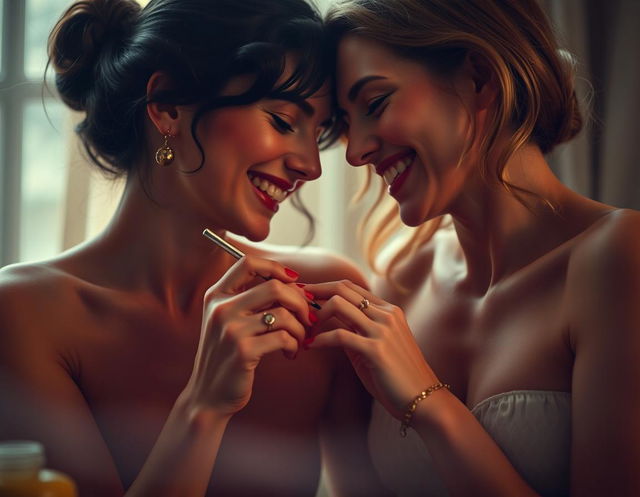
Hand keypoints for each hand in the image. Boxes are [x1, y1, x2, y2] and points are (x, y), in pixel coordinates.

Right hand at [185, 256, 314, 415]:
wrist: (209, 395)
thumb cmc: (228, 355)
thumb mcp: (230, 320)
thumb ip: (252, 299)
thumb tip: (296, 284)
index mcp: (216, 295)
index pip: (248, 262)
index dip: (275, 268)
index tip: (293, 282)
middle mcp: (221, 308)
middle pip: (274, 286)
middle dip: (300, 302)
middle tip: (307, 318)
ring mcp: (230, 329)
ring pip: (283, 314)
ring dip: (301, 328)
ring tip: (300, 340)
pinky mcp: (243, 351)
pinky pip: (283, 337)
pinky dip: (294, 345)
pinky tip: (290, 353)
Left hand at [305, 280, 439, 418]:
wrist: (422, 400)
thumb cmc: (396, 376)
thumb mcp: (376, 345)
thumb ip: (357, 329)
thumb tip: (329, 321)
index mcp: (389, 310)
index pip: (350, 286)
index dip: (324, 287)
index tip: (304, 293)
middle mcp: (386, 315)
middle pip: (342, 288)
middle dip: (314, 292)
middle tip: (294, 302)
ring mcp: (382, 330)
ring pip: (339, 304)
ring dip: (315, 315)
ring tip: (303, 328)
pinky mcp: (376, 349)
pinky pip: (339, 335)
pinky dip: (319, 339)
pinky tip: (309, 347)